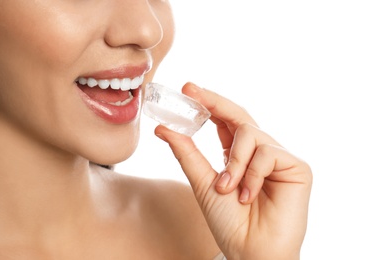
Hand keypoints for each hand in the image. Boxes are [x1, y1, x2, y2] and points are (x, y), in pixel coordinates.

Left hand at [154, 82, 311, 259]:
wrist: (252, 251)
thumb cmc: (229, 222)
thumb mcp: (202, 182)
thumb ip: (187, 153)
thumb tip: (163, 128)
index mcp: (238, 156)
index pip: (224, 121)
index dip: (208, 103)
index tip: (187, 89)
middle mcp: (259, 152)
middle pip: (239, 116)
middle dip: (215, 102)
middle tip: (192, 91)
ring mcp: (278, 158)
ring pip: (250, 134)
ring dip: (233, 162)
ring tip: (227, 188)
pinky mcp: (297, 166)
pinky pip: (268, 152)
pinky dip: (251, 173)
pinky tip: (248, 195)